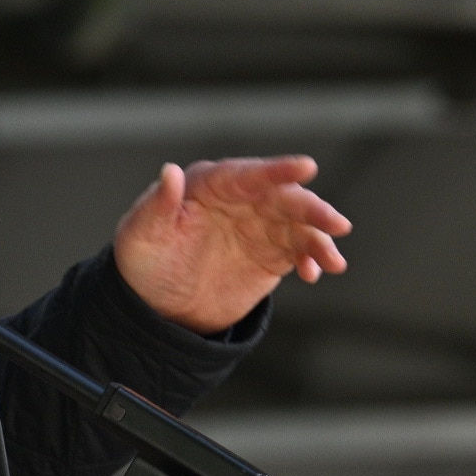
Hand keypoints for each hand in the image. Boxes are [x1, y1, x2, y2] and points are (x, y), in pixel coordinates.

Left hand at [112, 157, 352, 334]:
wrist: (157, 307)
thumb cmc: (143, 263)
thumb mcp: (140, 236)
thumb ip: (157, 205)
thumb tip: (169, 171)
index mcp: (209, 185)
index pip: (246, 174)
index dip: (276, 170)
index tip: (307, 167)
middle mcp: (240, 200)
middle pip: (282, 198)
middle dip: (311, 209)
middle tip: (335, 224)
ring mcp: (258, 227)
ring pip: (298, 225)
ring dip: (320, 239)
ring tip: (334, 261)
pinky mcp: (270, 255)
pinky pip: (299, 252)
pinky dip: (312, 260)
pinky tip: (316, 272)